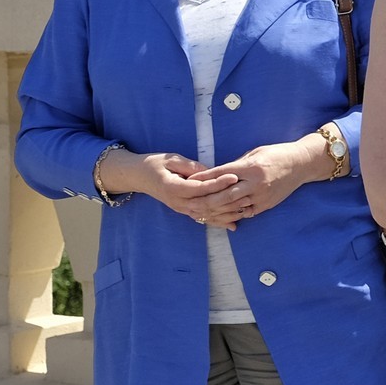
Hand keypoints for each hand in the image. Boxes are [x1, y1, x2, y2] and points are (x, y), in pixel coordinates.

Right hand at [120, 152, 240, 229]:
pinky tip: (234, 225)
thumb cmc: (155, 164)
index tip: (234, 176)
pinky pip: (203, 219)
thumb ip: (189, 166)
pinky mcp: (184, 211)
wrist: (138, 176)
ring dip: (227, 213)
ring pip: (207, 214)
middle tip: (247, 192)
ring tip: (246, 208)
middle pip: (206, 204)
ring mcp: (181, 209)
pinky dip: (219, 222)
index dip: (217, 183)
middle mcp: (178, 202)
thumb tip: (209, 171)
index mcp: (173, 188)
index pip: (199, 188)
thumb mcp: (171, 159)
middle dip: (228, 199)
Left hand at [194, 138, 323, 225]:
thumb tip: (218, 173)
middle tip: (189, 203)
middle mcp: (256, 183)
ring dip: (215, 211)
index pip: (222, 174)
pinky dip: (232, 214)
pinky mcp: (267, 204)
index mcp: (252, 167)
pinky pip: (246, 212)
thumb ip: (237, 165)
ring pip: (233, 207)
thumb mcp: (255, 153)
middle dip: (205, 200)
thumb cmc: (277, 154)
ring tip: (200, 213)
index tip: (190, 181)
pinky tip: (219, 216)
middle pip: (225, 195)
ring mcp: (262, 195)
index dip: (204, 178)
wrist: (302, 163)